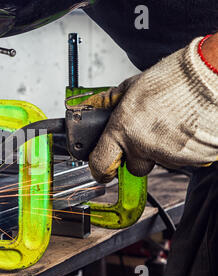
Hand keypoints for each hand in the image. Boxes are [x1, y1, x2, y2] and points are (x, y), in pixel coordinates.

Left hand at [83, 37, 217, 182]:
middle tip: (146, 135)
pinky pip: (183, 159)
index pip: (100, 164)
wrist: (212, 77)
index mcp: (123, 130)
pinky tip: (185, 127)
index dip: (99, 169)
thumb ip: (112, 101)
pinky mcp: (194, 159)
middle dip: (138, 156)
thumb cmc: (175, 78)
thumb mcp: (133, 85)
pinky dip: (183, 148)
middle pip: (135, 167)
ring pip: (160, 161)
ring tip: (171, 123)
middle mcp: (145, 147)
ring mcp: (170, 155)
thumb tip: (96, 106)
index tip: (101, 170)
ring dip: (163, 148)